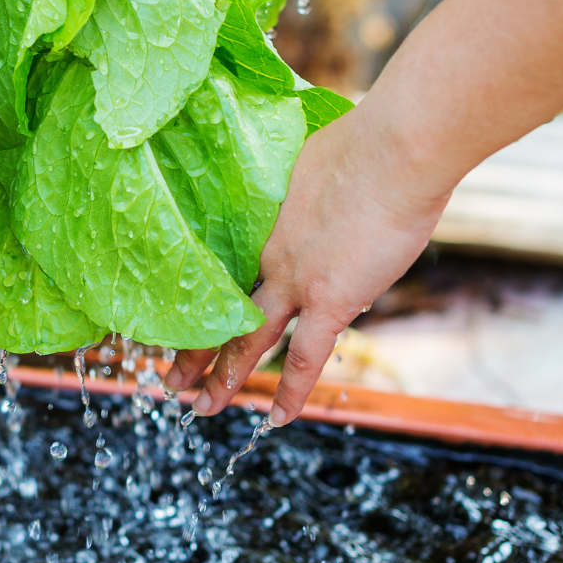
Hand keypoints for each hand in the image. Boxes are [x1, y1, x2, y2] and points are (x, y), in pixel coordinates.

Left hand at [165, 106, 448, 423]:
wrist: (393, 150)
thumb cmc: (366, 142)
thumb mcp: (310, 161)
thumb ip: (300, 189)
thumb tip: (308, 189)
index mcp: (257, 218)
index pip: (218, 267)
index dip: (199, 295)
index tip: (180, 311)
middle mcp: (264, 253)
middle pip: (219, 309)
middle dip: (193, 350)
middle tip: (169, 379)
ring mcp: (294, 279)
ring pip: (247, 339)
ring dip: (223, 377)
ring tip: (198, 407)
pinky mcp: (331, 299)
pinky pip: (303, 358)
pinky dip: (289, 390)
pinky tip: (275, 420)